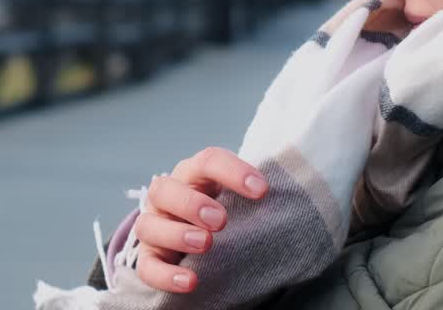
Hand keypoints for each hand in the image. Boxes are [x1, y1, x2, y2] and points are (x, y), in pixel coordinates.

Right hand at [132, 147, 267, 292]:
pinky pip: (147, 267)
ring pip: (148, 225)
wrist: (200, 242)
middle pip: (164, 188)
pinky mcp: (148, 258)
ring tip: (205, 244)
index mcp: (193, 175)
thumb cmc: (225, 214)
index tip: (262, 190)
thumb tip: (295, 203)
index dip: (232, 171)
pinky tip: (190, 281)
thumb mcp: (237, 200)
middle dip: (192, 203)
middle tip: (220, 220)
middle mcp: (167, 197)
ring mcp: (154, 226)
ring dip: (176, 233)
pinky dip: (166, 274)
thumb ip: (253, 199)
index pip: (207, 161)